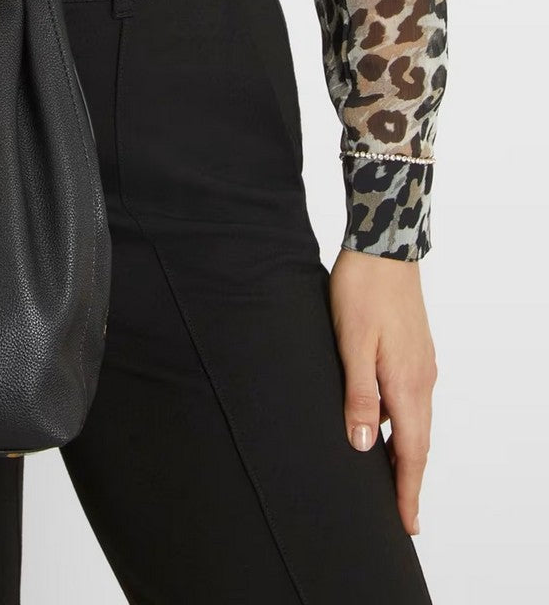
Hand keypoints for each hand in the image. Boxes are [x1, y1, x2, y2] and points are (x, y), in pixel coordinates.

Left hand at [328, 247, 437, 535]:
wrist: (384, 248)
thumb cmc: (362, 291)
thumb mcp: (351, 344)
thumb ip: (358, 395)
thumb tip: (360, 445)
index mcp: (407, 383)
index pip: (411, 451)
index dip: (407, 490)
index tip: (407, 525)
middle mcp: (421, 379)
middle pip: (417, 442)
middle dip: (408, 480)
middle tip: (401, 515)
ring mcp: (420, 364)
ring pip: (413, 420)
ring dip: (403, 451)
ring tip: (385, 478)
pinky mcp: (413, 351)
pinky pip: (409, 399)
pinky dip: (400, 422)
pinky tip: (380, 424)